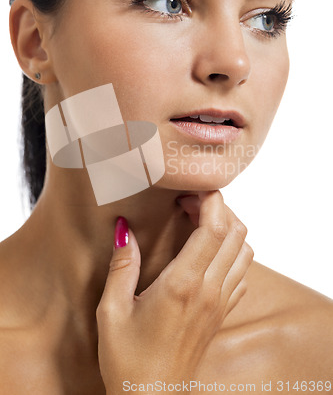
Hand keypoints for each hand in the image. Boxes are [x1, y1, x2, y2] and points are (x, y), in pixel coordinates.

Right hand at [96, 191, 252, 392]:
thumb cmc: (128, 359)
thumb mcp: (111, 311)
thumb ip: (122, 265)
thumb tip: (123, 229)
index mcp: (183, 284)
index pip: (215, 228)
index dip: (210, 200)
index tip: (189, 193)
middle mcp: (209, 290)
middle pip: (236, 232)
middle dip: (220, 208)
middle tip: (190, 204)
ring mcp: (220, 302)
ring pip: (245, 251)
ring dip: (229, 230)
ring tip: (200, 225)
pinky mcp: (222, 313)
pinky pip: (242, 273)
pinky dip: (234, 254)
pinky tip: (208, 255)